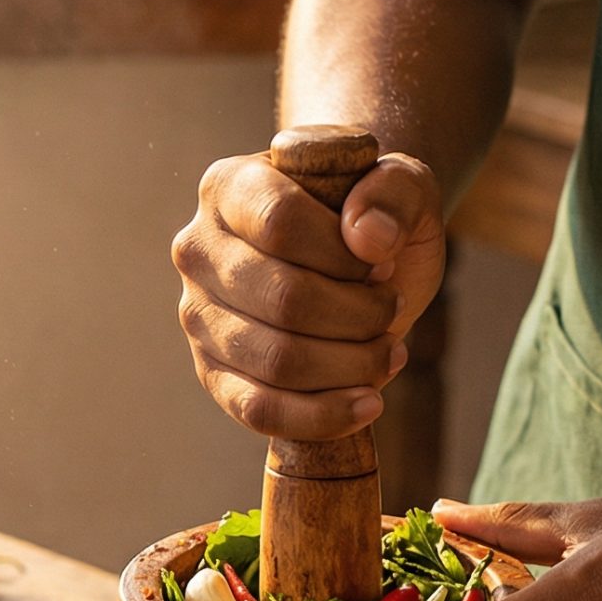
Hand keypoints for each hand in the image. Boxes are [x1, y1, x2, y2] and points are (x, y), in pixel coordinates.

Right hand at [170, 150, 444, 438]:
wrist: (357, 258)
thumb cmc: (372, 216)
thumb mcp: (402, 184)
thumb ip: (395, 191)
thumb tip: (368, 238)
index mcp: (231, 186)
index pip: (280, 222)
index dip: (344, 255)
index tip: (383, 263)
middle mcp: (199, 250)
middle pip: (283, 299)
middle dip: (359, 315)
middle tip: (392, 309)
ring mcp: (199, 316)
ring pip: (277, 361)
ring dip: (352, 365)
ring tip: (389, 351)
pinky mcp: (212, 374)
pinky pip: (259, 410)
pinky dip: (321, 416)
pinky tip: (368, 403)